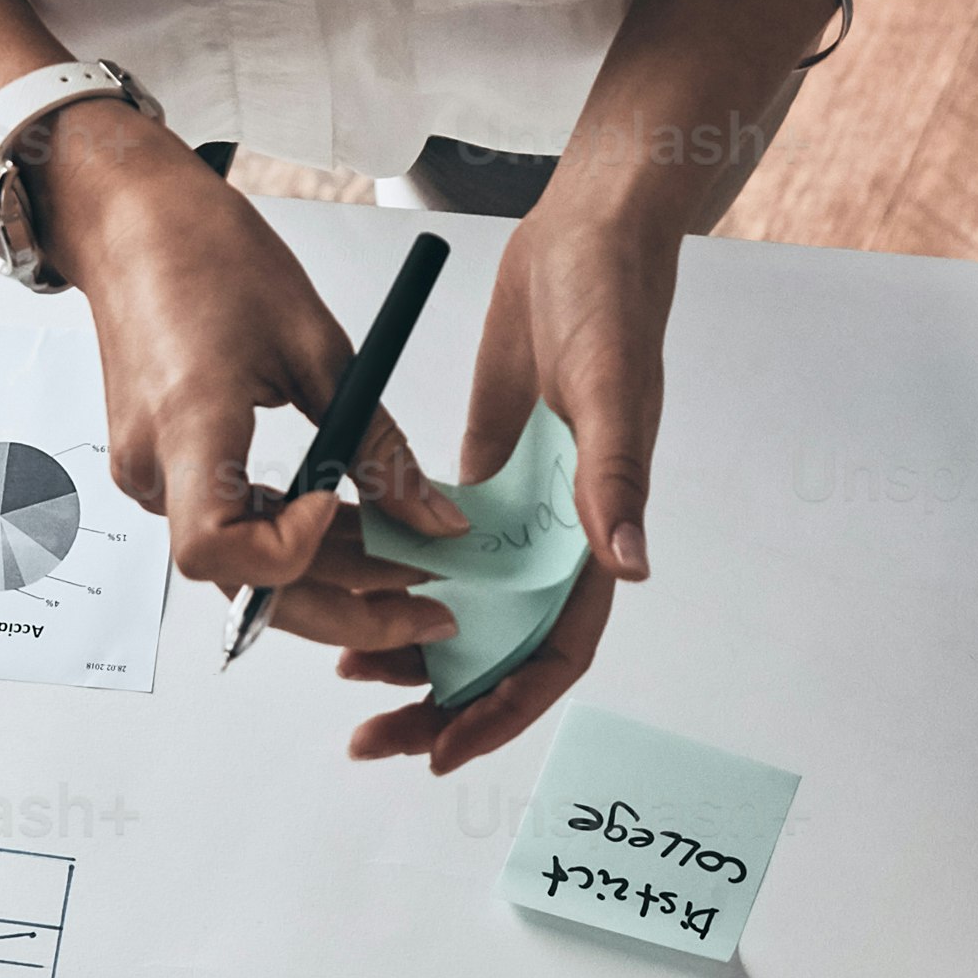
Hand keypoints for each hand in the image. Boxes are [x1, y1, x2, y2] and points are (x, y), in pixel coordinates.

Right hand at [44, 109, 456, 678]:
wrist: (130, 223)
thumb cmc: (209, 255)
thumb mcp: (317, 344)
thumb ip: (376, 445)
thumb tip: (435, 522)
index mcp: (188, 422)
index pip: (217, 551)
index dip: (290, 555)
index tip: (346, 507)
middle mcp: (153, 465)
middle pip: (242, 584)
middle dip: (344, 606)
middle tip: (431, 604)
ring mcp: (147, 474)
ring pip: (241, 564)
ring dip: (325, 571)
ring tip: (406, 556)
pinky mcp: (157, 469)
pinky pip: (225, 527)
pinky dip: (288, 537)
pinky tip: (349, 521)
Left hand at [343, 189, 674, 774]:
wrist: (584, 234)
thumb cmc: (611, 301)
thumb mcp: (608, 389)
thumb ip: (612, 479)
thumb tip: (627, 565)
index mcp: (598, 529)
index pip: (553, 649)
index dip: (503, 705)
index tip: (445, 743)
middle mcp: (559, 533)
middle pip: (501, 646)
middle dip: (445, 700)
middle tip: (381, 737)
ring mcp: (518, 508)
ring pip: (465, 605)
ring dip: (413, 646)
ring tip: (354, 679)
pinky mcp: (485, 472)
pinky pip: (438, 548)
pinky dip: (399, 576)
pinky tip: (350, 590)